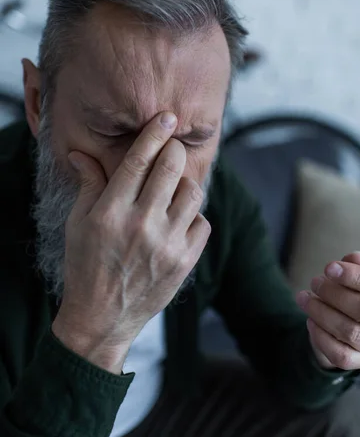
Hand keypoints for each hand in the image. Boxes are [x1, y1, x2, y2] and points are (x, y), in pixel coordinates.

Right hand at [52, 111, 210, 373]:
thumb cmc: (85, 266)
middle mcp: (142, 225)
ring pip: (193, 192)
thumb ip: (88, 185)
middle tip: (170, 152)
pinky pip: (202, 222)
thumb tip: (81, 153)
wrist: (101, 319)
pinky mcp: (185, 261)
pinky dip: (194, 216)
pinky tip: (178, 221)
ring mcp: (167, 245)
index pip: (138, 162)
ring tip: (173, 191)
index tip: (167, 117)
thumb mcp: (79, 224)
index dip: (154, 134)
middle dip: (174, 151)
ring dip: (185, 184)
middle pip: (172, 168)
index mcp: (111, 212)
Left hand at [296, 252, 359, 370]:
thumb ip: (358, 266)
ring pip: (350, 332)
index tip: (329, 268)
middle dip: (334, 293)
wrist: (353, 325)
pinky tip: (310, 321)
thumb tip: (353, 258)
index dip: (355, 276)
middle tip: (314, 282)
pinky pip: (340, 354)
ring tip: (304, 298)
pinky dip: (321, 336)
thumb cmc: (358, 294)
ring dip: (321, 312)